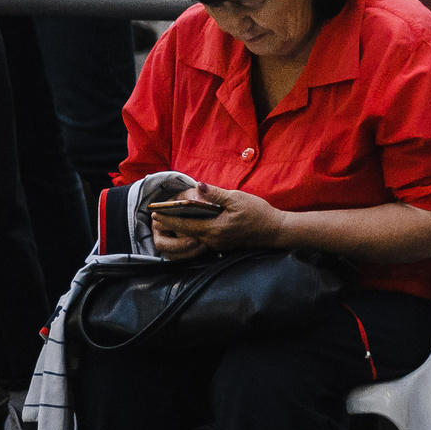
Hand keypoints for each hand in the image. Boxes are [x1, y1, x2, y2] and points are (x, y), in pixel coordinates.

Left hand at [148, 183, 286, 256]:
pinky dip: (193, 230)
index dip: (168, 218)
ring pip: (193, 236)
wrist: (276, 230)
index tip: (154, 213)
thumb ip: (216, 194)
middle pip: (186, 232)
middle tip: (156, 216)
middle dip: (171, 224)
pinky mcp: (223, 244)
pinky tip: (190, 224)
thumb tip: (198, 185)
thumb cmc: (259, 213)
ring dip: (181, 227)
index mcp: (213, 229)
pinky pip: (202, 237)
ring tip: (170, 219)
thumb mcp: (237, 199)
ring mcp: (217, 243)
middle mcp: (212, 239)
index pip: (184, 224)